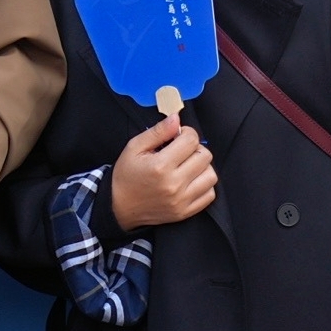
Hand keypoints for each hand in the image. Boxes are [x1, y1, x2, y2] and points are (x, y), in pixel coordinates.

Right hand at [109, 112, 216, 229]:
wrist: (119, 207)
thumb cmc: (126, 176)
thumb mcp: (134, 148)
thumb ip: (157, 132)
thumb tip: (176, 119)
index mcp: (161, 166)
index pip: (191, 140)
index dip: (187, 133)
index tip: (179, 136)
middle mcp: (174, 184)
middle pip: (204, 156)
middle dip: (195, 148)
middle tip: (182, 150)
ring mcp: (181, 200)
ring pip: (211, 175)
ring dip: (202, 166)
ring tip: (188, 166)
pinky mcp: (185, 212)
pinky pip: (209, 194)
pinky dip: (204, 184)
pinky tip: (191, 180)